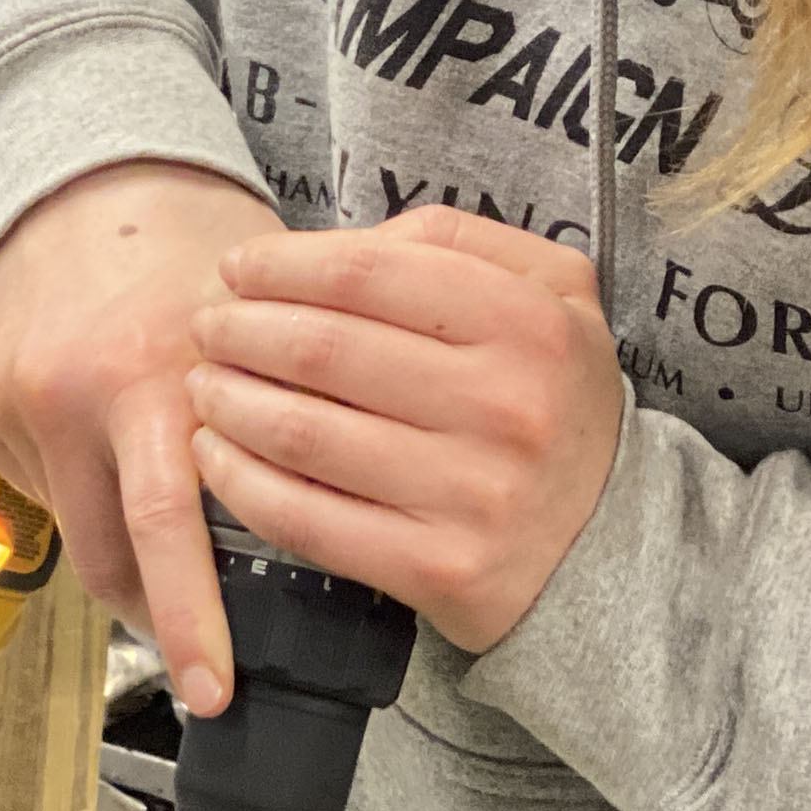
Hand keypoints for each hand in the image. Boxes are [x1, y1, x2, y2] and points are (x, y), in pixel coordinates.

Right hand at [0, 160, 283, 714]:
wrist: (70, 174)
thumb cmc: (181, 239)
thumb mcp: (256, 314)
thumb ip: (287, 400)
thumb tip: (343, 501)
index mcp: (149, 374)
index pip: (168, 528)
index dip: (189, 621)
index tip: (213, 690)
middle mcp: (68, 396)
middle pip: (106, 557)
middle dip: (154, 612)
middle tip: (197, 653)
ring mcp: (10, 404)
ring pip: (71, 528)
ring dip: (117, 536)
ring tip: (154, 484)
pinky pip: (32, 484)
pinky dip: (73, 484)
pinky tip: (101, 436)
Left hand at [185, 206, 627, 653]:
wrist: (609, 547)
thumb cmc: (552, 401)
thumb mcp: (553, 296)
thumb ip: (460, 242)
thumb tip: (348, 241)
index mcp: (528, 322)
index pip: (366, 272)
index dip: (281, 265)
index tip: (236, 269)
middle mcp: (504, 405)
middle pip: (323, 349)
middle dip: (239, 330)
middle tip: (205, 326)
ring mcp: (470, 494)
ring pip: (303, 434)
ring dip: (227, 403)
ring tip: (201, 384)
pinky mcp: (436, 569)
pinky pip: (308, 519)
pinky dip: (241, 483)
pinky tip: (214, 456)